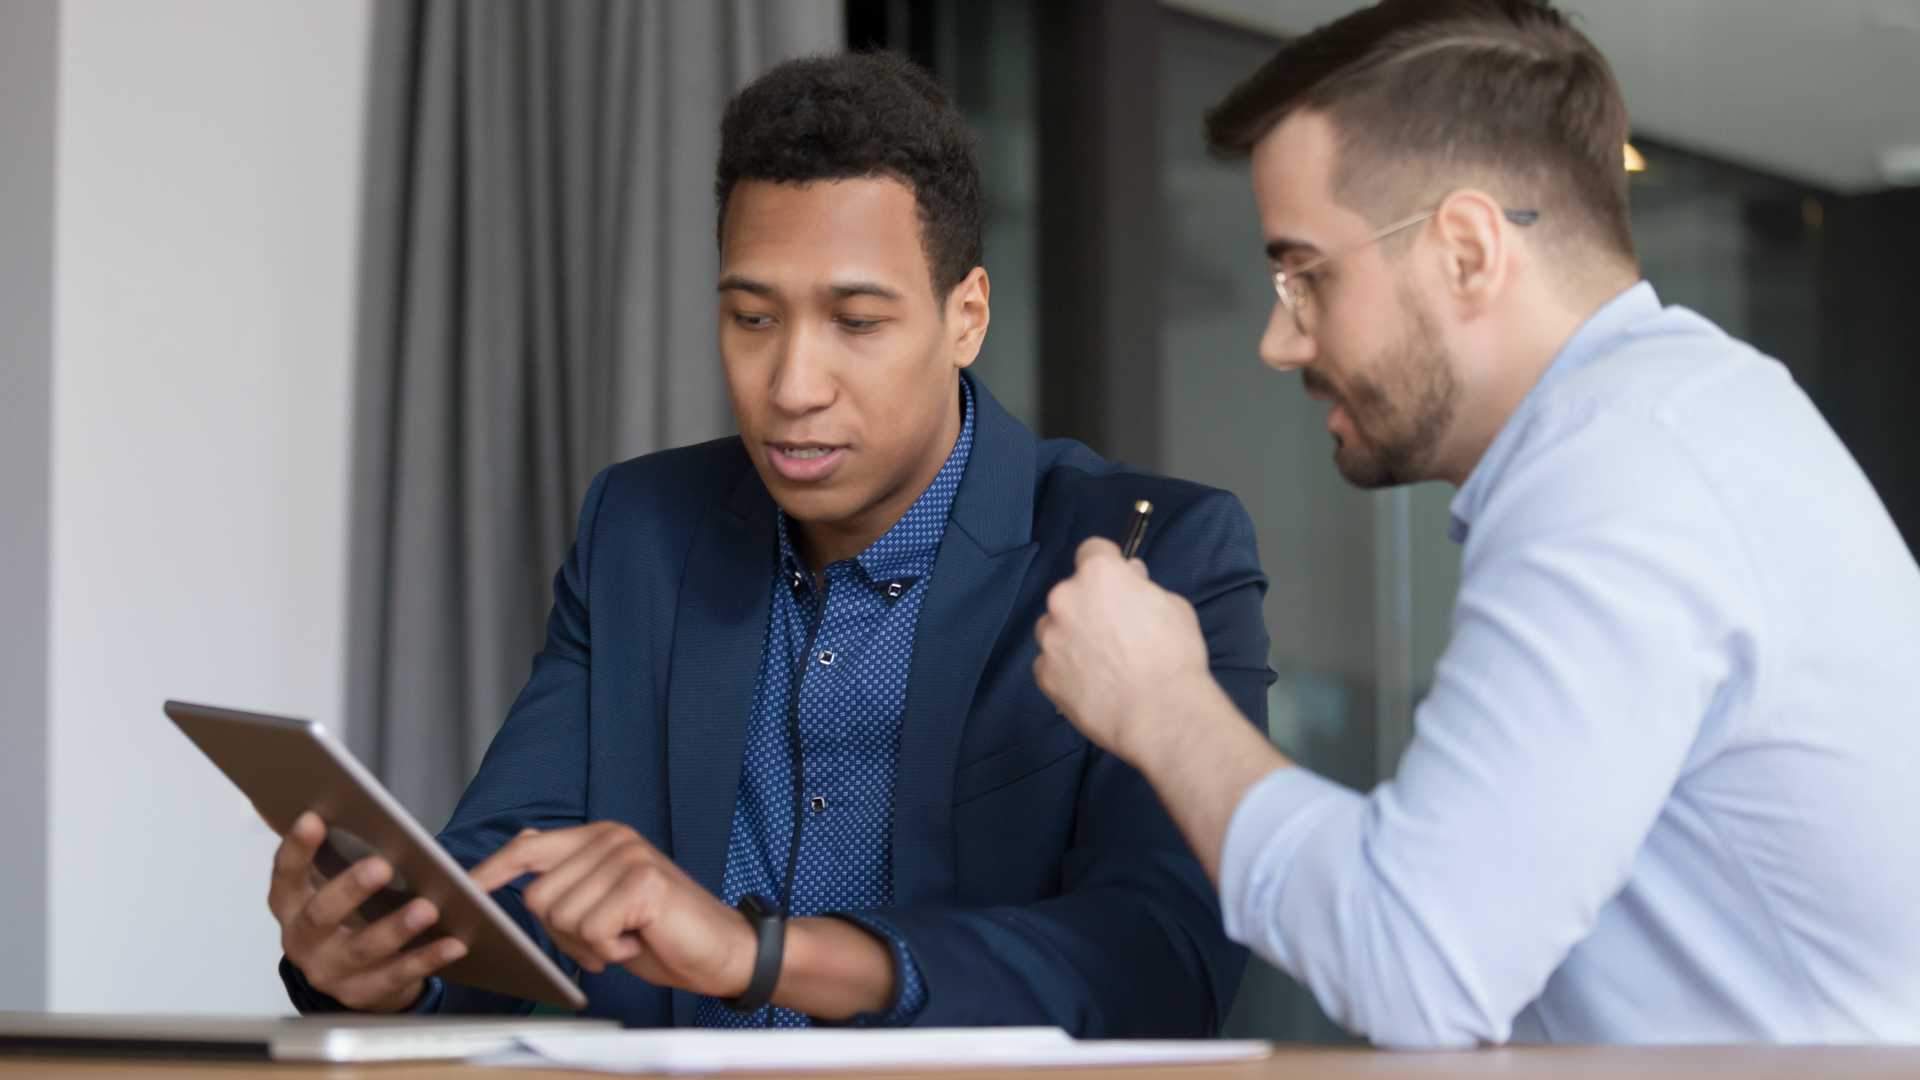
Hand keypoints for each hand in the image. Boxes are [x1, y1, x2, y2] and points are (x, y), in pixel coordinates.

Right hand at [269, 812, 467, 1011]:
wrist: (353, 974)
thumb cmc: (347, 911)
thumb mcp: (332, 879)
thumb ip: (331, 845)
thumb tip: (326, 793)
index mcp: (290, 903)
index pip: (285, 874)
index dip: (297, 848)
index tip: (313, 817)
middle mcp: (302, 940)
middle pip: (320, 916)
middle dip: (350, 889)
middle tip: (382, 864)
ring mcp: (330, 971)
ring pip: (362, 949)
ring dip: (396, 928)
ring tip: (428, 907)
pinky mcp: (363, 995)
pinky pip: (397, 976)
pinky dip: (428, 958)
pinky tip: (454, 941)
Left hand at [469, 823, 754, 998]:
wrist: (720, 950)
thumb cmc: (661, 931)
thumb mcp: (604, 901)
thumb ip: (568, 874)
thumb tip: (521, 842)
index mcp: (600, 837)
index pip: (529, 848)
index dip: (492, 870)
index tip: (463, 888)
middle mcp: (612, 837)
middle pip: (538, 897)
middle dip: (564, 934)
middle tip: (607, 936)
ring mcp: (628, 856)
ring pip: (562, 918)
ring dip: (589, 945)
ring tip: (626, 936)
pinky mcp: (642, 883)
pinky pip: (591, 930)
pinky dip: (610, 951)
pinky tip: (638, 940)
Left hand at [1033, 537, 1215, 762]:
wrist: (1160, 713)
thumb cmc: (1174, 656)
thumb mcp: (1173, 606)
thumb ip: (1142, 588)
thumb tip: (1130, 578)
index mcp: (1098, 574)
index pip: (1092, 551)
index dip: (1107, 564)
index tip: (1118, 581)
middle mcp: (1065, 599)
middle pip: (1070, 592)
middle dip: (1089, 605)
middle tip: (1114, 631)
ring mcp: (1050, 637)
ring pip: (1054, 627)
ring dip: (1070, 635)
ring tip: (1100, 661)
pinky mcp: (1043, 673)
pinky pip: (1049, 662)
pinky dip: (1064, 668)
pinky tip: (1090, 683)